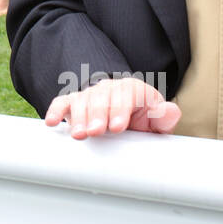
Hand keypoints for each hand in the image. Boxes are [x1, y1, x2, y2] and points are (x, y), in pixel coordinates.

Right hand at [45, 77, 181, 138]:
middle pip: (102, 96)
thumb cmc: (144, 123)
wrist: (129, 121)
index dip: (121, 109)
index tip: (117, 127)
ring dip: (79, 117)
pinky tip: (51, 122)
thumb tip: (171, 111)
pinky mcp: (76, 103)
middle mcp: (110, 89)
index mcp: (133, 90)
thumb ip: (164, 118)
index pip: (126, 94)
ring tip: (78, 134)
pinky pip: (63, 103)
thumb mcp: (157, 122)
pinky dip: (56, 110)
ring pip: (82, 100)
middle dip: (97, 115)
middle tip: (95, 132)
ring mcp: (91, 95)